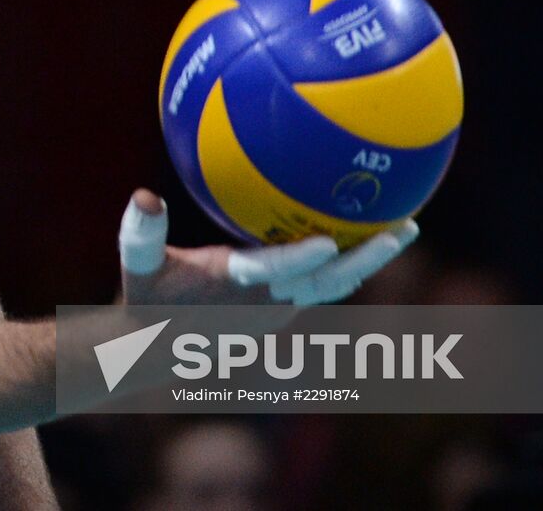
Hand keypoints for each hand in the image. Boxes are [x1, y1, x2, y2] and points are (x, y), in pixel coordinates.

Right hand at [118, 188, 417, 305]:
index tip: (326, 243)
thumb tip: (144, 196)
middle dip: (367, 258)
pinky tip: (365, 231)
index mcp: (233, 287)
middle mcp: (266, 301)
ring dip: (369, 258)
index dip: (298, 260)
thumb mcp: (137, 264)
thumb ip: (140, 233)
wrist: (159, 346)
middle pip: (327, 283)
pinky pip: (325, 281)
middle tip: (405, 229)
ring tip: (404, 227)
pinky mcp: (284, 305)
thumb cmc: (147, 297)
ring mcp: (280, 307)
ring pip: (334, 284)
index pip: (272, 272)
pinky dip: (349, 259)